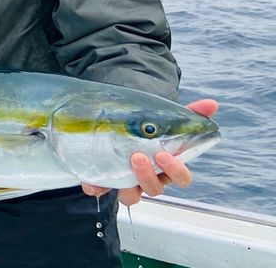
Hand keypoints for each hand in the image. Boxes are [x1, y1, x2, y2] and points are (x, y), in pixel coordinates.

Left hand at [82, 99, 218, 205]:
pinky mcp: (105, 182)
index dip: (175, 171)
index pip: (181, 178)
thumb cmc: (148, 128)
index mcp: (167, 167)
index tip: (164, 154)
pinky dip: (96, 187)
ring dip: (128, 186)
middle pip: (155, 190)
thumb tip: (212, 104)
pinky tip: (90, 180)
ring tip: (119, 164)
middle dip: (148, 176)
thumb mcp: (165, 119)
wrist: (118, 125)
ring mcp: (127, 182)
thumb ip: (189, 113)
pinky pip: (101, 191)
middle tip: (138, 156)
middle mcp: (149, 179)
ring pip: (132, 197)